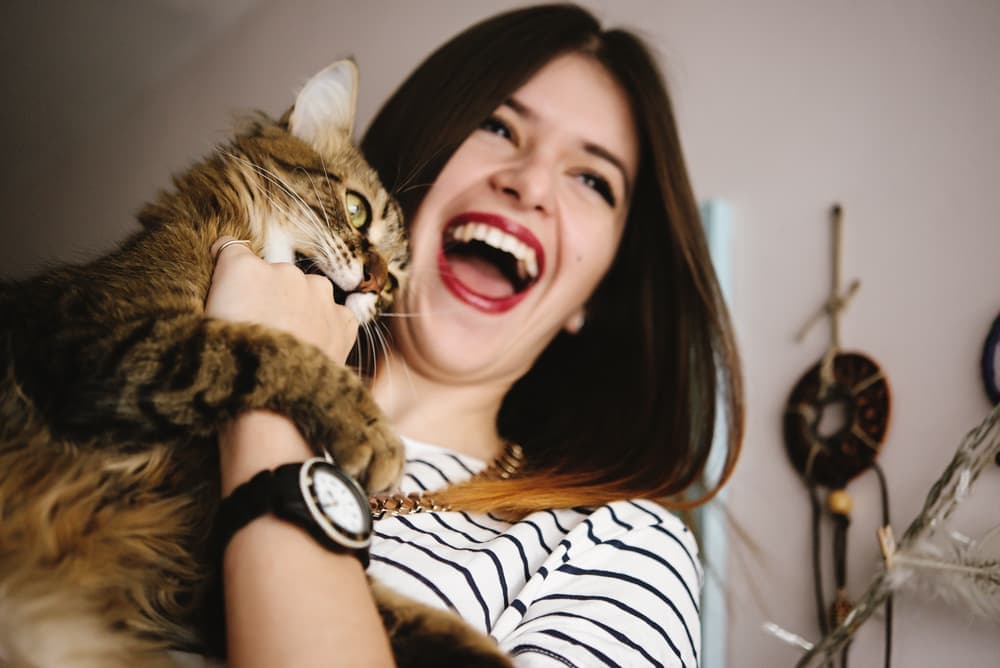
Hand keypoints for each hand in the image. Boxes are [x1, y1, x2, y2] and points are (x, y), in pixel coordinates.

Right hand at [205, 237, 358, 362]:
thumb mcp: (200, 324)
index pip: (232, 250)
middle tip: (260, 329)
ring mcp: (318, 293)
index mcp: (242, 268)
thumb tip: (223, 272)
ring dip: (300, 307)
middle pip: (275, 273)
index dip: (229, 271)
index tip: (229, 287)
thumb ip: (217, 290)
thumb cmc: (227, 369)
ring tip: (288, 343)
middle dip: (269, 294)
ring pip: (308, 291)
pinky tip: (310, 350)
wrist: (272, 408)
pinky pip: (334, 315)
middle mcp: (284, 271)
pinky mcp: (343, 318)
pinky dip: (326, 328)